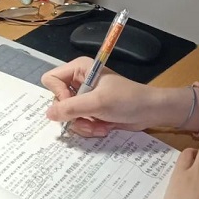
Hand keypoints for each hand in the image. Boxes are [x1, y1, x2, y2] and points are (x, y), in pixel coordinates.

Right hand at [42, 57, 179, 136]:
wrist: (150, 111)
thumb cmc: (127, 100)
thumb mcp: (97, 103)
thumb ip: (71, 108)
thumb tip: (48, 114)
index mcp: (79, 69)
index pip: (51, 80)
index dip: (58, 95)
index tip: (73, 104)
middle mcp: (78, 81)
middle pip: (58, 101)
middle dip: (74, 115)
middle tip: (88, 119)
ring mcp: (85, 98)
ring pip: (68, 116)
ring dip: (83, 125)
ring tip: (100, 126)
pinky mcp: (91, 111)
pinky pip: (78, 122)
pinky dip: (90, 128)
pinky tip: (103, 128)